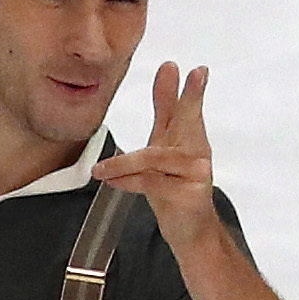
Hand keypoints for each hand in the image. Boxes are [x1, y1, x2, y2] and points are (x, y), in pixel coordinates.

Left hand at [90, 62, 217, 244]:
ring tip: (100, 170)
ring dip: (124, 164)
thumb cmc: (173, 186)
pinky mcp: (190, 195)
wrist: (189, 230)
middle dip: (189, 99)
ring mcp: (197, 174)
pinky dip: (128, 182)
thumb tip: (168, 68)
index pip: (189, 110)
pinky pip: (153, 183)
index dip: (192, 91)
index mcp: (190, 138)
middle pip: (188, 122)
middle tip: (188, 74)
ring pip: (156, 159)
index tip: (198, 70)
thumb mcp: (164, 145)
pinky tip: (112, 181)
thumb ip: (166, 110)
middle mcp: (197, 152)